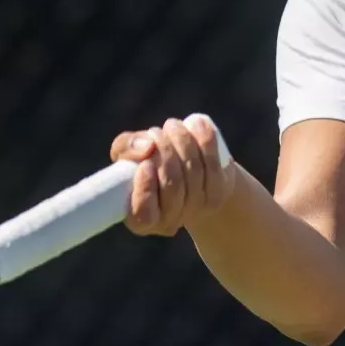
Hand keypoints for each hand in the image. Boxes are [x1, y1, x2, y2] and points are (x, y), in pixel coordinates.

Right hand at [108, 115, 231, 236]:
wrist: (184, 169)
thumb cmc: (148, 162)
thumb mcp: (128, 155)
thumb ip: (126, 148)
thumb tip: (146, 146)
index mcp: (140, 220)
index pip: (143, 214)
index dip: (145, 189)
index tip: (146, 164)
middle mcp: (169, 221)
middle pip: (172, 187)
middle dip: (164, 153)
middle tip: (157, 133)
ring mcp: (197, 209)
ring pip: (193, 173)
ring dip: (182, 142)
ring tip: (172, 126)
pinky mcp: (218, 193)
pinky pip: (213, 164)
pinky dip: (205, 141)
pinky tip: (196, 124)